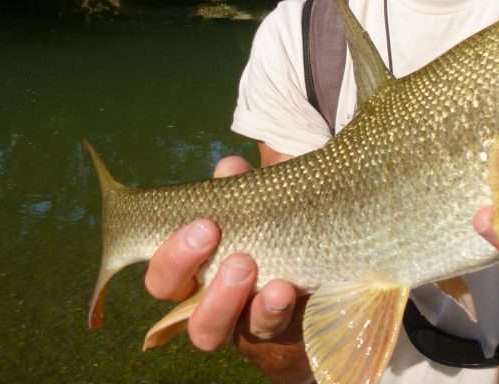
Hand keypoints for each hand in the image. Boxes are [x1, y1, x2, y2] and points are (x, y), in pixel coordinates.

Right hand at [144, 156, 310, 382]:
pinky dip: (271, 309)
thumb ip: (249, 184)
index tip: (204, 221)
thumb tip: (230, 167)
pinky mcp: (274, 331)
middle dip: (183, 266)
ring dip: (221, 298)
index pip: (164, 269)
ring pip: (207, 329)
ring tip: (245, 265)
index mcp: (199, 266)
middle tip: (211, 233)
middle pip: (169, 294)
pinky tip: (283, 290)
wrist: (334, 270)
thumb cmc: (290, 228)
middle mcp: (209, 299)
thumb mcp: (271, 199)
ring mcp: (239, 320)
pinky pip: (265, 329)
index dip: (171, 251)